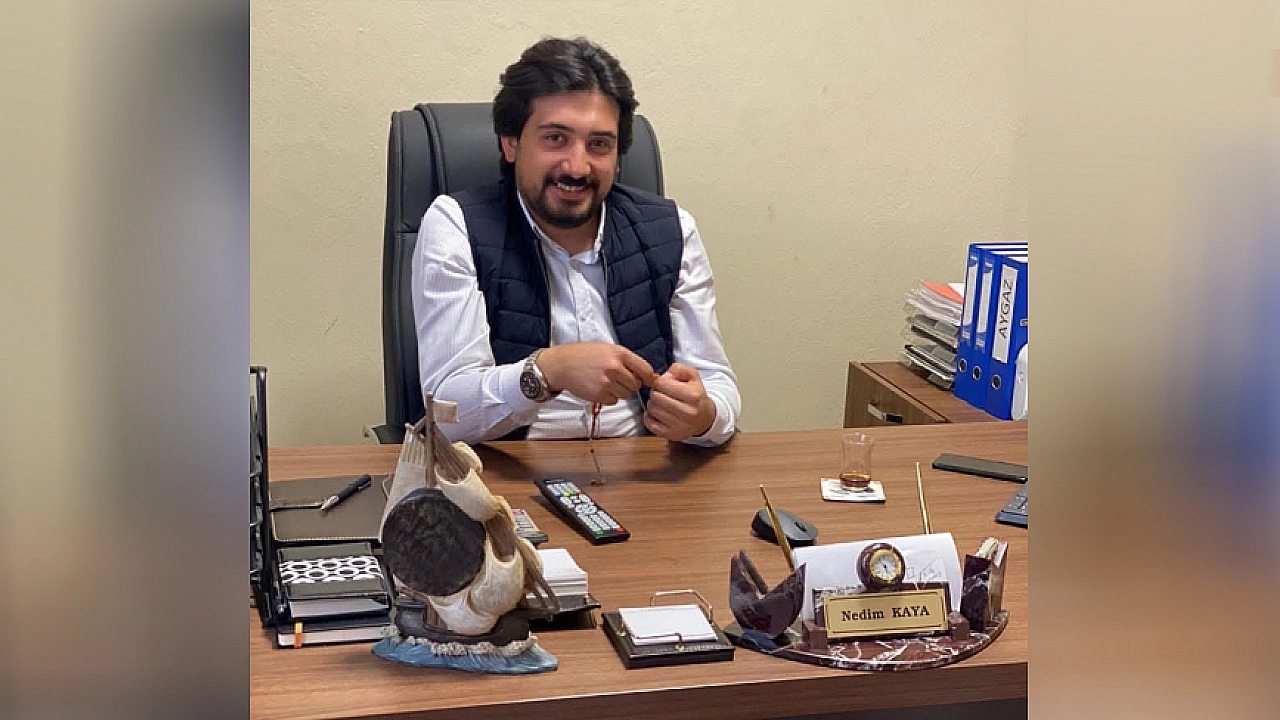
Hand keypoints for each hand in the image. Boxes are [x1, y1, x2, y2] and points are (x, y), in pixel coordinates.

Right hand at [536, 342, 656, 404]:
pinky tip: (599, 387)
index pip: (645, 369)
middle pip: (636, 384)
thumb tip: (646, 374)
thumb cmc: (583, 355)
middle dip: (629, 383)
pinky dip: (608, 397)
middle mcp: (615, 368)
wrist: (562, 365)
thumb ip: (626, 360)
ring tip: (605, 381)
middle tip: (617, 378)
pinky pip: (614, 401)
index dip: (649, 377)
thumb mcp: (607, 349)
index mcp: (619, 354)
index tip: (650, 381)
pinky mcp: (599, 395)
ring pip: (626, 394)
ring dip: (619, 391)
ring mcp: (607, 382)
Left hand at [643, 363, 716, 440]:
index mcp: (693, 395)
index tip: (662, 384)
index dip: (659, 381)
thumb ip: (678, 369)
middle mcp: (687, 412)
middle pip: (655, 397)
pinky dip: (649, 417)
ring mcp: (679, 426)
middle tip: (661, 393)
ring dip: (653, 404)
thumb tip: (662, 376)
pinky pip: (649, 423)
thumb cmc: (695, 395)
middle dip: (655, 392)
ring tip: (661, 403)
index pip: (662, 384)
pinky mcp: (671, 435)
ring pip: (652, 409)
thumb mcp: (692, 377)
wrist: (704, 418)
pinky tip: (658, 413)